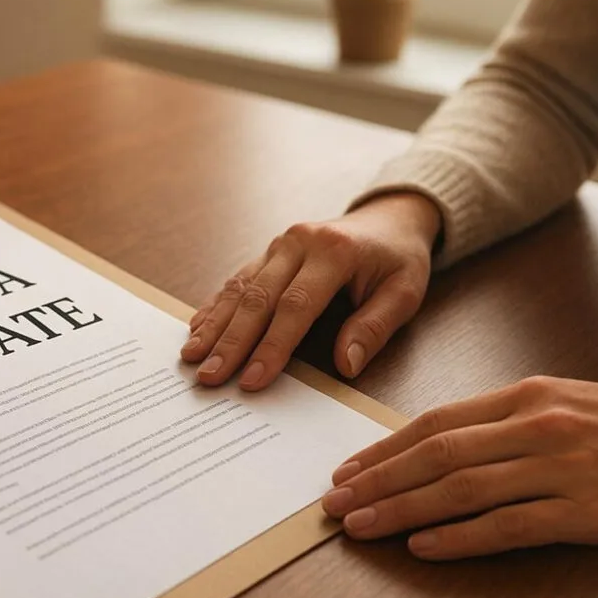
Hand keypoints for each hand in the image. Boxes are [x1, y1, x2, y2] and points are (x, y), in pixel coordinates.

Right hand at [183, 192, 437, 389]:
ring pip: (240, 288)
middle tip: (210, 377)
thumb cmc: (399, 259)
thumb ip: (374, 328)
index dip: (272, 345)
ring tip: (193, 358)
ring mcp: (280, 244)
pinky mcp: (269, 252)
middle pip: (258, 297)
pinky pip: (237, 280)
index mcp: (335, 251)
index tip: (253, 379)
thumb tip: (345, 365)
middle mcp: (300, 243)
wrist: (390, 217)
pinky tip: (197, 329)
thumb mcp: (405, 293)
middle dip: (231, 341)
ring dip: (215, 325)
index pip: (296, 306)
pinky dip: (216, 306)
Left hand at [320, 376, 597, 559]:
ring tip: (362, 526)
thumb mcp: (563, 402)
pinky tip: (423, 545)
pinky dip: (459, 537)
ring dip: (403, 509)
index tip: (346, 468)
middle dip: (378, 480)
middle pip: (438, 455)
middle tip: (334, 502)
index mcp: (529, 394)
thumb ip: (502, 419)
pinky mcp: (583, 512)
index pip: (437, 421)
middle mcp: (539, 426)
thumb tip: (432, 445)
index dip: (384, 447)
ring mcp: (561, 469)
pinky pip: (508, 527)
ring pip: (463, 490)